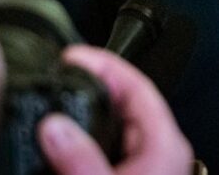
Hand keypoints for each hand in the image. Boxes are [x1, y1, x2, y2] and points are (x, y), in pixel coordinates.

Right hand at [38, 45, 193, 174]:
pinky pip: (110, 144)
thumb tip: (54, 126)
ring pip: (117, 122)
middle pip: (128, 100)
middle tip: (61, 69)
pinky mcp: (132, 173)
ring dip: (89, 107)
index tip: (74, 55)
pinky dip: (89, 132)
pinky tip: (68, 134)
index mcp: (165, 145)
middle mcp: (161, 150)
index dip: (106, 64)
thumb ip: (81, 159)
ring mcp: (147, 163)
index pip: (139, 86)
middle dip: (94, 81)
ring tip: (60, 92)